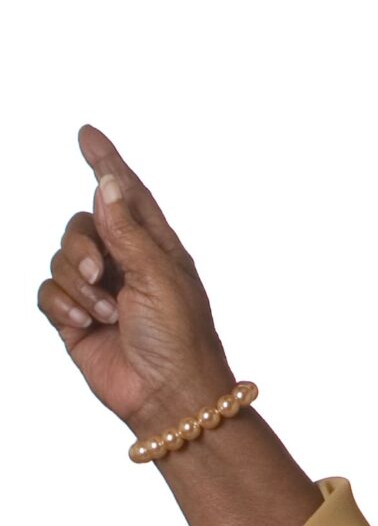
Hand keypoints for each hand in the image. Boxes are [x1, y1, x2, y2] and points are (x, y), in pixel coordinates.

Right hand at [37, 124, 234, 433]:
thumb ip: (126, 229)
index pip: (125, 192)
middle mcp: (124, 259)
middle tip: (102, 274)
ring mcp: (99, 288)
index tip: (86, 132)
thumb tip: (107, 181)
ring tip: (104, 311)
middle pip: (81, 224)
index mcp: (155, 243)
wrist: (166, 393)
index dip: (106, 161)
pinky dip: (64, 304)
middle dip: (82, 245)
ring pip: (61, 258)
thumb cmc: (180, 334)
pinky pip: (48, 291)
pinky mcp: (75, 317)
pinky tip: (87, 323)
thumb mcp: (158, 274)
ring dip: (78, 283)